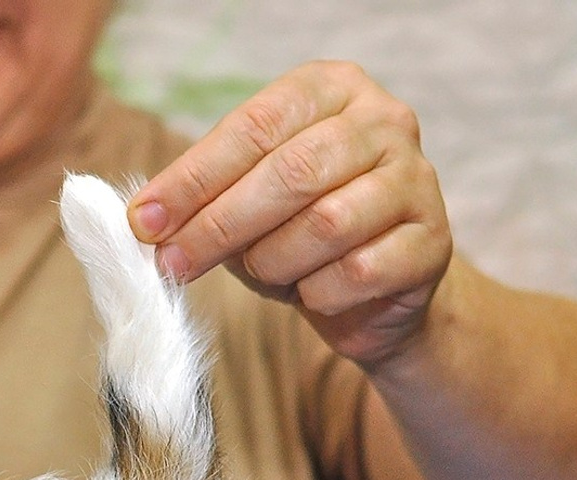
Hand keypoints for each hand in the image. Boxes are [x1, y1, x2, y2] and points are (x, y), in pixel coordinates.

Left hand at [128, 61, 453, 367]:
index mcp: (329, 89)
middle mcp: (383, 121)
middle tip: (173, 265)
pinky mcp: (432, 243)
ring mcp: (417, 179)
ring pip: (325, 224)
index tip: (144, 222)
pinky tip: (311, 291)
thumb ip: (201, 200)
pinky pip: (358, 273)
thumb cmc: (295, 230)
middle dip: (219, 227)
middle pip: (290, 173)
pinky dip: (317, 293)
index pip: (253, 127)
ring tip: (263, 272)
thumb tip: (146, 221)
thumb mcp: (242, 202)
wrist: (375, 288)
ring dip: (273, 262)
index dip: (193, 179)